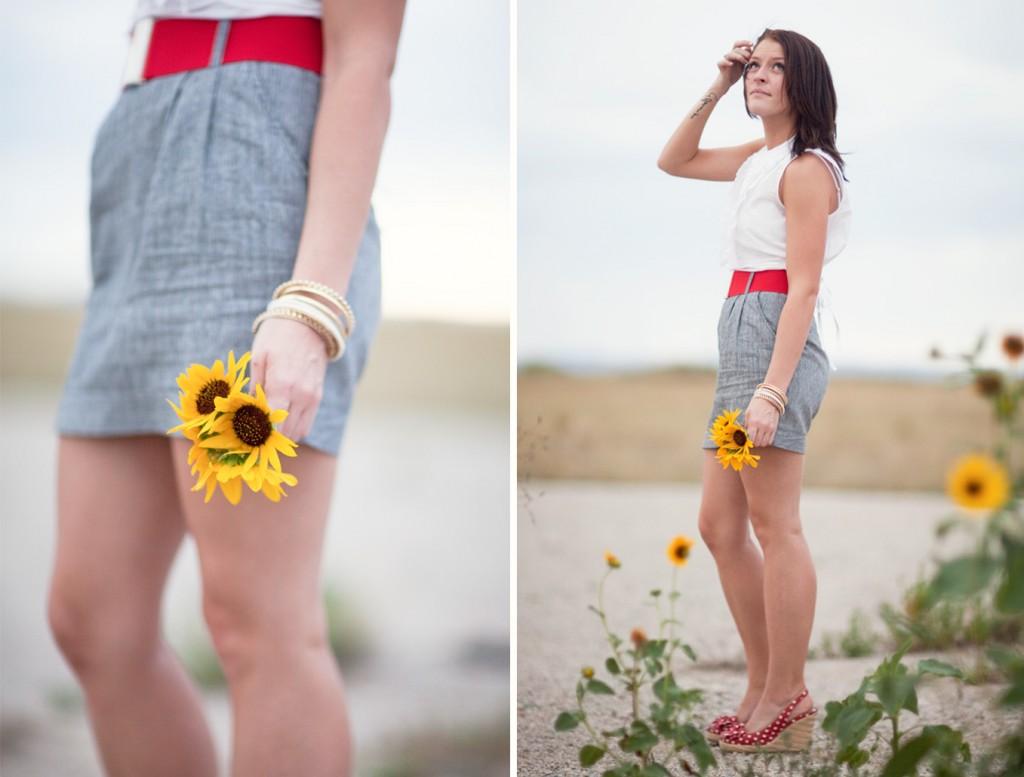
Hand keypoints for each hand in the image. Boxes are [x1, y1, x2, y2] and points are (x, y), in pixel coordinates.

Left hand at [249, 316, 329, 443]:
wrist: (309, 322)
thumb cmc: (277, 336)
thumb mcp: (258, 358)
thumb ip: (255, 388)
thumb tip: (247, 412)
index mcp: (283, 385)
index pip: (272, 425)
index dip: (258, 434)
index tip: (246, 434)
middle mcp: (301, 396)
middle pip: (285, 433)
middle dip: (268, 436)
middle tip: (253, 431)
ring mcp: (313, 398)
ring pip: (298, 432)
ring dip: (282, 433)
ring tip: (267, 425)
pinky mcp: (318, 396)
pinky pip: (307, 423)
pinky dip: (294, 426)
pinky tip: (281, 417)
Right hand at [716, 39, 753, 89]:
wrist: (727, 82)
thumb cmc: (735, 72)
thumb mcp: (744, 64)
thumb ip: (747, 57)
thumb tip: (751, 49)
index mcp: (735, 53)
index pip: (739, 44)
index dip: (745, 42)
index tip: (752, 44)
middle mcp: (730, 55)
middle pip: (736, 48)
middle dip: (744, 52)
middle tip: (749, 57)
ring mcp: (725, 60)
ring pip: (730, 54)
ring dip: (739, 57)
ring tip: (744, 62)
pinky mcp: (720, 66)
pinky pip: (722, 62)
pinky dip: (726, 62)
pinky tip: (732, 64)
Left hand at [742, 395, 779, 447]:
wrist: (769, 399)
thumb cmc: (756, 405)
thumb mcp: (748, 414)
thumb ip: (746, 425)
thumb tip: (743, 434)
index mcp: (753, 422)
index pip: (750, 438)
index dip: (747, 441)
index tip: (746, 440)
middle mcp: (762, 426)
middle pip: (757, 442)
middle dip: (753, 443)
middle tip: (751, 440)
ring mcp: (769, 428)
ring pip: (764, 443)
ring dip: (760, 443)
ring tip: (757, 439)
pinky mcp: (774, 428)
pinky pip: (770, 440)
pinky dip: (766, 442)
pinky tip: (763, 438)